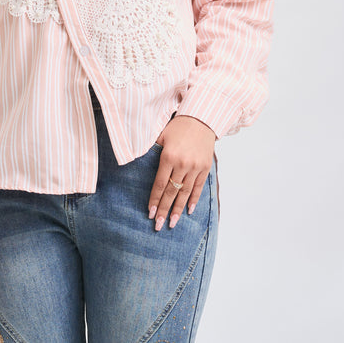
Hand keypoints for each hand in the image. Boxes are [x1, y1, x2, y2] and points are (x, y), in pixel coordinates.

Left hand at [148, 115, 215, 230]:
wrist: (201, 118)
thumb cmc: (178, 126)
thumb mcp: (161, 135)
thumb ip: (152, 149)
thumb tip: (138, 160)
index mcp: (168, 156)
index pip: (159, 183)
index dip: (154, 199)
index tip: (150, 213)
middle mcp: (182, 164)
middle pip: (171, 192)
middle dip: (164, 210)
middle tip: (158, 225)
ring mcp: (195, 167)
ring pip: (185, 193)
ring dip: (178, 210)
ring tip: (172, 223)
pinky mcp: (205, 168)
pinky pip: (198, 187)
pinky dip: (193, 200)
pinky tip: (188, 211)